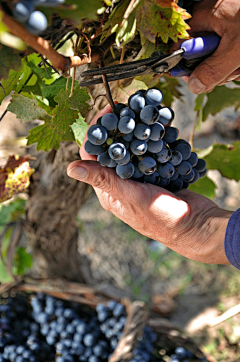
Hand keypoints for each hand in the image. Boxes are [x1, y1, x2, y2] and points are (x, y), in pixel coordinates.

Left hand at [67, 105, 231, 264]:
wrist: (197, 227)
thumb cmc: (162, 218)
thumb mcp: (131, 197)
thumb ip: (104, 180)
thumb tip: (69, 168)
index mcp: (108, 189)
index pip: (93, 155)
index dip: (96, 131)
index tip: (108, 110)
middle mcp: (122, 181)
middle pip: (113, 147)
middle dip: (119, 126)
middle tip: (129, 107)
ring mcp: (141, 177)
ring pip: (134, 147)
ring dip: (139, 130)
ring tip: (148, 113)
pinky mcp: (158, 174)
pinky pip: (153, 152)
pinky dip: (157, 139)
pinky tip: (165, 127)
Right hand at [172, 0, 239, 93]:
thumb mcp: (236, 50)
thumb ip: (213, 70)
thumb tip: (194, 85)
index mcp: (203, 18)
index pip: (181, 48)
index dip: (188, 68)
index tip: (200, 79)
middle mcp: (209, 20)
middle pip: (200, 55)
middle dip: (216, 68)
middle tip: (231, 70)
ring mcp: (222, 24)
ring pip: (217, 55)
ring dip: (230, 66)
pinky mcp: (233, 31)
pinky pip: (229, 51)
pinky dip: (237, 59)